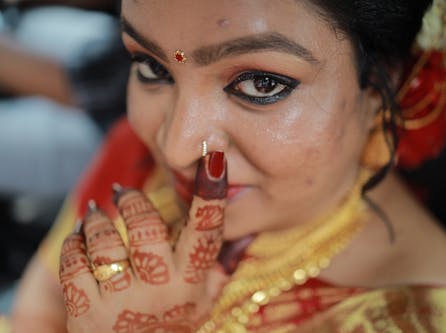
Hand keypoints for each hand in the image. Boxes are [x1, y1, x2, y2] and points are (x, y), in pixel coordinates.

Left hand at [59, 152, 226, 331]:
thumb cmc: (170, 330)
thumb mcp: (202, 304)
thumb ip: (221, 269)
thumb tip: (246, 236)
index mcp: (190, 283)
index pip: (207, 231)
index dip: (211, 194)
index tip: (214, 160)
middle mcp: (158, 290)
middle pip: (147, 226)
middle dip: (133, 200)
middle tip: (124, 191)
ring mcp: (120, 301)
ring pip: (105, 241)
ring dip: (97, 220)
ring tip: (96, 216)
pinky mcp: (85, 312)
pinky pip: (73, 263)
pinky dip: (73, 244)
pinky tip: (78, 239)